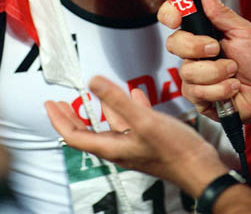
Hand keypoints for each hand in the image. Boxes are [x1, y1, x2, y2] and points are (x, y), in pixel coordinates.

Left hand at [45, 75, 227, 197]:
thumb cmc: (174, 152)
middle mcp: (120, 147)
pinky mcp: (149, 140)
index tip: (50, 104)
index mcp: (112, 146)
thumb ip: (117, 100)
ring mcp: (135, 144)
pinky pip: (132, 121)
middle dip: (72, 116)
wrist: (201, 168)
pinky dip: (128, 106)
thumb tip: (93, 81)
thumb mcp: (143, 121)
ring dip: (101, 108)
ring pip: (111, 125)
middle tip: (60, 102)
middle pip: (88, 132)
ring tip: (95, 93)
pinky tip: (134, 94)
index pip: (75, 136)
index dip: (60, 120)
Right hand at [158, 0, 250, 127]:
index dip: (169, 14)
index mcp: (200, 31)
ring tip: (233, 73)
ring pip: (188, 71)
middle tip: (217, 49)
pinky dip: (220, 89)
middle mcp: (192, 51)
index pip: (172, 16)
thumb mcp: (242, 30)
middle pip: (174, 43)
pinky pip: (196, 92)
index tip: (176, 19)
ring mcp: (192, 74)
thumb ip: (220, 11)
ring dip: (217, 73)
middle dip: (197, 47)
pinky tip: (231, 88)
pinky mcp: (195, 96)